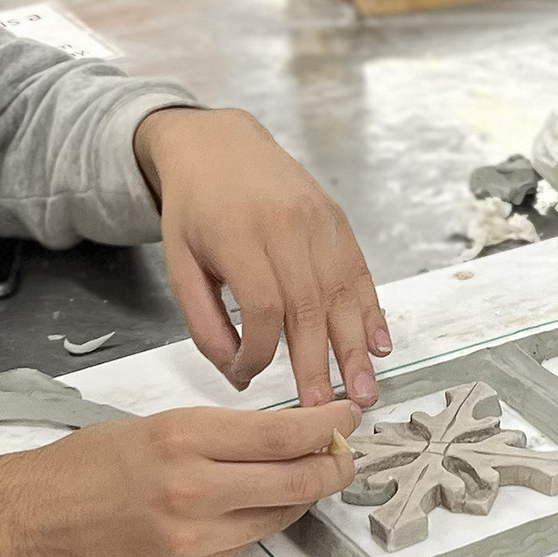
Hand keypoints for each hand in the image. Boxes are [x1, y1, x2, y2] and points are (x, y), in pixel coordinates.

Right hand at [0, 399, 357, 556]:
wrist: (37, 519)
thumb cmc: (92, 463)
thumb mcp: (158, 426)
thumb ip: (224, 434)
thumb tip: (290, 435)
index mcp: (185, 438)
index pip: (284, 435)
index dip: (329, 427)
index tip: (348, 418)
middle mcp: (194, 489)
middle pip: (298, 480)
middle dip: (334, 466)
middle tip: (343, 455)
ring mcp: (194, 537)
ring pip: (280, 515)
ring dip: (302, 496)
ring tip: (305, 476)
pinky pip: (248, 544)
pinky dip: (260, 523)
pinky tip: (250, 506)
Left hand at [137, 107, 388, 407]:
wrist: (218, 144)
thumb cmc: (194, 208)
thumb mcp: (178, 263)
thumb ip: (203, 321)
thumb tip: (236, 372)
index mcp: (237, 234)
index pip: (261, 307)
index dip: (258, 352)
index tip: (248, 378)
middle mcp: (285, 225)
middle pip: (309, 307)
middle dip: (319, 365)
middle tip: (327, 412)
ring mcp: (317, 220)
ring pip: (341, 294)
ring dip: (355, 349)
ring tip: (364, 391)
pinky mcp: (336, 220)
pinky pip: (358, 272)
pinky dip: (371, 311)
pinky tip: (379, 344)